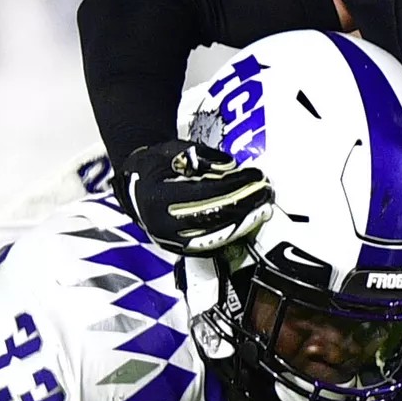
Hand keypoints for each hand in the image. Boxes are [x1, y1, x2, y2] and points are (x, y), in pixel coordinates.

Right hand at [114, 140, 272, 254]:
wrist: (135, 187)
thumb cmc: (156, 165)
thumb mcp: (171, 150)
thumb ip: (199, 156)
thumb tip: (229, 166)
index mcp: (157, 198)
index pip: (203, 194)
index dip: (233, 185)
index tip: (256, 175)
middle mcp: (161, 225)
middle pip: (212, 219)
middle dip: (244, 205)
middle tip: (266, 192)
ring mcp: (170, 242)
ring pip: (213, 237)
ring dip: (243, 223)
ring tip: (263, 207)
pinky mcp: (179, 250)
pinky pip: (210, 246)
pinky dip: (231, 234)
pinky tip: (249, 221)